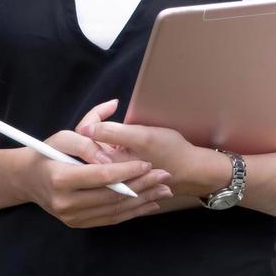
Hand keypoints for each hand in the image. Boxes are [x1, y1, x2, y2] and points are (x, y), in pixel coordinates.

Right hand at [7, 128, 172, 228]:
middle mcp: (65, 203)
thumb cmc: (45, 153)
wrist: (27, 180)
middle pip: (111, 195)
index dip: (126, 170)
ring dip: (142, 201)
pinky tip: (149, 204)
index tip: (147, 164)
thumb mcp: (63, 138)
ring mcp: (72, 218)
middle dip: (141, 185)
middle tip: (164, 177)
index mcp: (60, 179)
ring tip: (164, 191)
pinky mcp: (78, 224)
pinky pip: (110, 219)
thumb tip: (110, 154)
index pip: (101, 176)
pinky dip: (132, 212)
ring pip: (114, 210)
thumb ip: (88, 141)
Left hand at [72, 100, 225, 199]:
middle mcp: (107, 171)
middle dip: (97, 121)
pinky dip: (112, 136)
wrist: (192, 170)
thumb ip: (112, 133)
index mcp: (107, 166)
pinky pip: (108, 149)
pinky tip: (124, 129)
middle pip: (88, 142)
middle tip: (113, 106)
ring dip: (105, 128)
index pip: (84, 138)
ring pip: (98, 145)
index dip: (94, 116)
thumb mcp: (143, 138)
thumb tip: (83, 129)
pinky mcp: (122, 169)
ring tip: (115, 113)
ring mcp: (114, 171)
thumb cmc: (171, 152)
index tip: (113, 104)